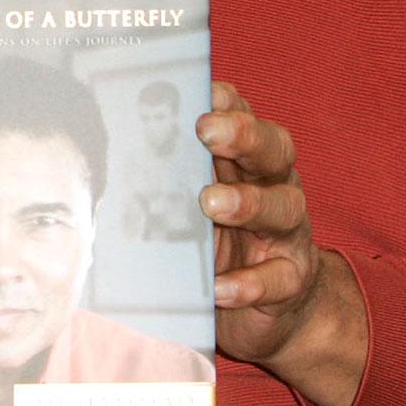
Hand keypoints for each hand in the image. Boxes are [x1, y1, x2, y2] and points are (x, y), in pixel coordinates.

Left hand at [199, 81, 367, 405]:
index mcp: (247, 162)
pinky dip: (249, 283)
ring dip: (249, 203)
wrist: (264, 310)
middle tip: (207, 133)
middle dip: (244, 136)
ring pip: (284, 209)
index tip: (202, 95)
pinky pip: (278, 279)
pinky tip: (220, 287)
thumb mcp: (190, 201)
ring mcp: (287, 234)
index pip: (245, 119)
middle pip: (273, 151)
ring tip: (212, 205)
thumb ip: (169, 174)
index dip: (228, 105)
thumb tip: (113, 145)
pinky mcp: (291, 280)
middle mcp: (275, 187)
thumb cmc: (214, 240)